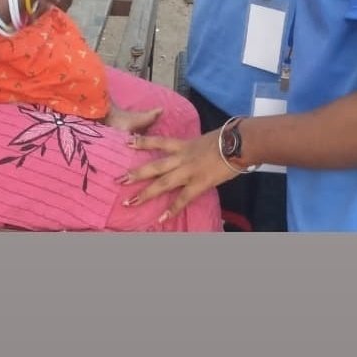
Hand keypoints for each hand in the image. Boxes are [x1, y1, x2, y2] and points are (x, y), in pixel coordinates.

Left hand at [119, 130, 238, 223]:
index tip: (127, 143)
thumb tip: (193, 150)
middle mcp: (182, 157)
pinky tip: (162, 218)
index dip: (142, 142)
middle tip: (118, 180)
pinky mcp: (199, 183)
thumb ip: (195, 146)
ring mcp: (188, 171)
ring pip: (162, 183)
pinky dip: (172, 209)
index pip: (159, 142)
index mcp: (184, 144)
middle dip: (136, 174)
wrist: (238, 143)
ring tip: (130, 202)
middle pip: (154, 166)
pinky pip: (183, 199)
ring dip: (145, 193)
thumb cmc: (226, 138)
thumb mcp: (205, 138)